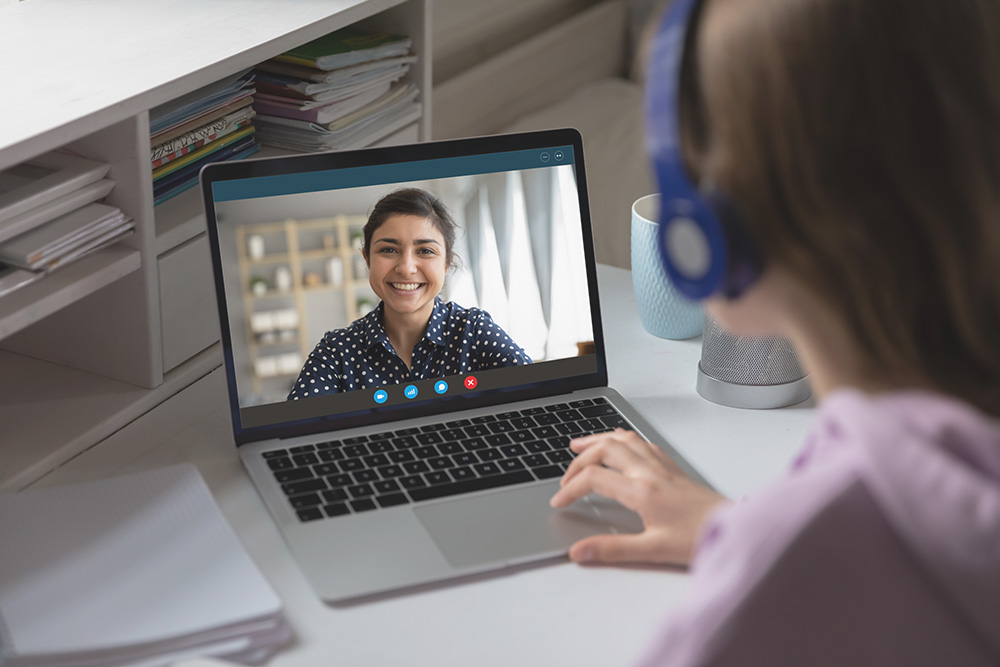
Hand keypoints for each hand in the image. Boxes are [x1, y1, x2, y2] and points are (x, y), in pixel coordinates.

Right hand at [549, 428, 727, 565]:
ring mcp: (662, 466)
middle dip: (579, 459)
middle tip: (565, 476)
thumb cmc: (700, 538)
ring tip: (580, 445)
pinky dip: (622, 439)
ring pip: (623, 439)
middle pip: (605, 449)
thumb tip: (580, 552)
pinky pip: (641, 442)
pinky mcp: (673, 468)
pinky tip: (619, 444)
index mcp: (642, 490)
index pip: (594, 478)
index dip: (570, 488)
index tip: (560, 502)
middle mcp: (650, 472)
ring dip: (598, 440)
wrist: (736, 528)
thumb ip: (612, 550)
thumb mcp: (653, 551)